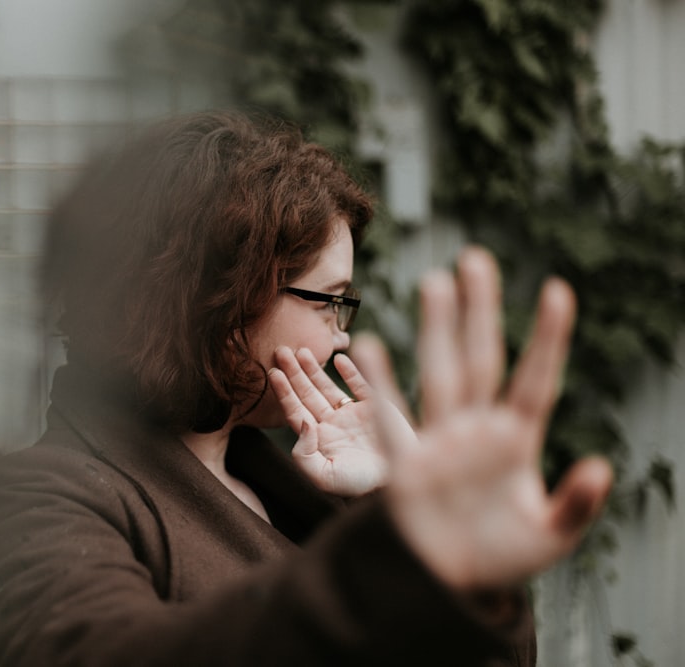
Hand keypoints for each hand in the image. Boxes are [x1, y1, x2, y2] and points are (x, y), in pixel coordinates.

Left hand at [268, 345, 417, 495]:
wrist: (397, 484)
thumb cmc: (358, 486)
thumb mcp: (324, 477)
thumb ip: (304, 454)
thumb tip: (301, 422)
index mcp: (318, 439)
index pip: (296, 410)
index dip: (284, 392)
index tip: (273, 372)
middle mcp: (332, 424)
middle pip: (307, 394)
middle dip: (293, 373)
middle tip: (281, 351)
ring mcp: (353, 415)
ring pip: (328, 387)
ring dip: (314, 369)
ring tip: (301, 351)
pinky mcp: (376, 407)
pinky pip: (360, 385)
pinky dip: (350, 372)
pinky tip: (339, 358)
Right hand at [351, 246, 612, 590]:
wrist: (444, 585)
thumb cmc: (498, 557)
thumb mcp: (549, 537)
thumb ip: (576, 505)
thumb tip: (601, 466)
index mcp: (515, 441)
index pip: (535, 380)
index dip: (547, 338)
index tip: (558, 290)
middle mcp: (476, 430)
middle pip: (481, 359)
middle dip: (479, 311)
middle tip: (475, 259)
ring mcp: (439, 442)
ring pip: (439, 373)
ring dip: (437, 329)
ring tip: (435, 281)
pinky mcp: (405, 465)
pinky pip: (390, 419)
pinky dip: (380, 384)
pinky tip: (370, 346)